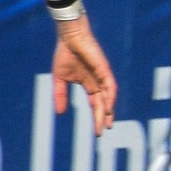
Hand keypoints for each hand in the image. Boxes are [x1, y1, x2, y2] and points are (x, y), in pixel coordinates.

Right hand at [52, 18, 116, 134]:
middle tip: (101, 132)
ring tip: (108, 124)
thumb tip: (59, 113)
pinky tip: (109, 108)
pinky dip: (110, 97)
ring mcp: (102, 76)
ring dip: (109, 111)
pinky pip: (110, 86)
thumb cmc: (65, 54)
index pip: (95, 104)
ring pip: (108, 97)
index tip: (96, 131)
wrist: (69, 38)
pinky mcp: (104, 69)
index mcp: (89, 84)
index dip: (96, 117)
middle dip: (103, 118)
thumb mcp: (60, 79)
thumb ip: (60, 95)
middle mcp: (98, 82)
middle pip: (103, 104)